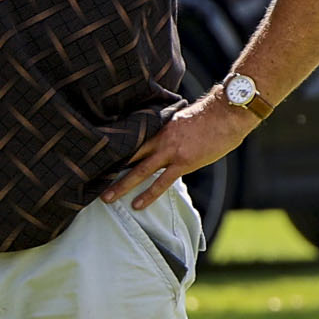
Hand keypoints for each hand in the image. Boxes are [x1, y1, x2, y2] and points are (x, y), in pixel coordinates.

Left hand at [103, 92, 251, 210]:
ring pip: (140, 170)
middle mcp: (160, 139)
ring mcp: (171, 151)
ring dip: (121, 185)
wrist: (228, 113)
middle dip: (110, 168)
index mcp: (160, 127)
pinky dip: (148, 194)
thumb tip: (170, 134)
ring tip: (106, 198)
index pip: (132, 141)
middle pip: (129, 156)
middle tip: (91, 180)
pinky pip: (162, 182)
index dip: (115, 151)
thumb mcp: (185, 118)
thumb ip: (173, 128)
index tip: (99, 159)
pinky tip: (137, 205)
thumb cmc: (212, 114)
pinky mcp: (184, 162)